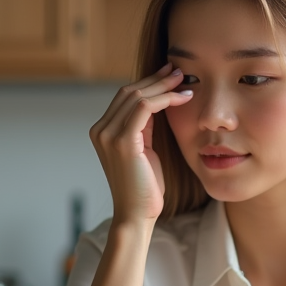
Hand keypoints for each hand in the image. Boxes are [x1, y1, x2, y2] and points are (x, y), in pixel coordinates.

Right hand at [89, 63, 191, 225]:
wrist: (137, 215)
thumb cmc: (145, 187)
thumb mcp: (144, 150)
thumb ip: (144, 127)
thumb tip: (157, 103)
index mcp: (103, 130)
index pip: (125, 96)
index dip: (149, 82)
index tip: (170, 75)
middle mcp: (101, 130)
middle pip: (129, 91)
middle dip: (156, 79)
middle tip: (179, 71)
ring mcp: (108, 135)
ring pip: (137, 96)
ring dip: (163, 86)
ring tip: (184, 82)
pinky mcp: (122, 142)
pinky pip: (144, 108)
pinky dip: (164, 99)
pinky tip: (182, 98)